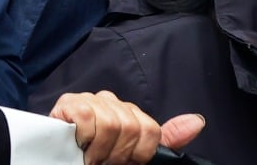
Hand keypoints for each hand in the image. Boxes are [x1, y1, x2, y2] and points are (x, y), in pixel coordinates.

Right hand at [49, 91, 203, 164]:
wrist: (59, 159)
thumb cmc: (99, 157)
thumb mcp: (135, 153)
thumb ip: (167, 139)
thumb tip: (198, 120)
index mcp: (129, 112)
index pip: (150, 129)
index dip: (139, 154)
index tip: (124, 163)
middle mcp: (111, 101)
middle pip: (132, 126)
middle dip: (118, 155)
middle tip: (104, 162)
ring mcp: (89, 99)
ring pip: (111, 124)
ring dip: (100, 151)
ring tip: (90, 157)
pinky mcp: (69, 102)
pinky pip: (87, 118)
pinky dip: (85, 139)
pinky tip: (78, 145)